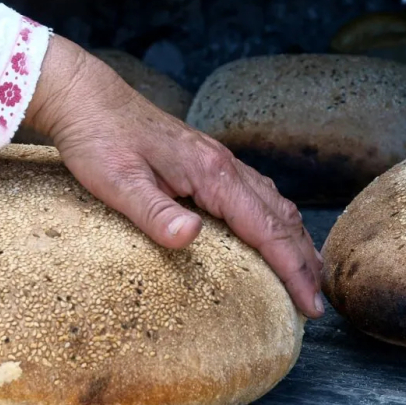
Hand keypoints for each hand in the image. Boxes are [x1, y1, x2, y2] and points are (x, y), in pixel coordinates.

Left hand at [24, 35, 325, 317]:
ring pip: (274, 204)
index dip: (293, 270)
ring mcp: (218, 162)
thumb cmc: (99, 140)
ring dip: (295, 241)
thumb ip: (154, 212)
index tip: (310, 306)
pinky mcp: (206, 162)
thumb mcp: (117, 183)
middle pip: (281, 218)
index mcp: (210, 174)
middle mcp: (224, 166)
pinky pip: (256, 195)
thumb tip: (189, 237)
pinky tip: (272, 234)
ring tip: (308, 276)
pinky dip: (276, 221)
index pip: (267, 229)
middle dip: (305, 262)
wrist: (88, 99)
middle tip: (317, 304)